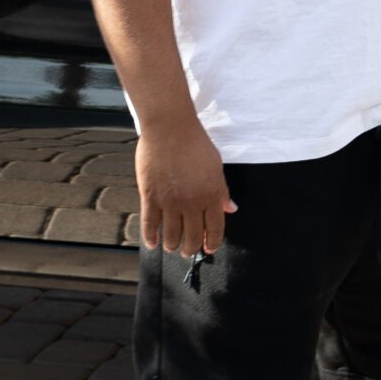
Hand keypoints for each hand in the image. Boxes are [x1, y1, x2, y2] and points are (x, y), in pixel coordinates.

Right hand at [136, 119, 236, 254]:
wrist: (170, 128)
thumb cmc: (195, 143)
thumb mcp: (216, 166)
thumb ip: (222, 190)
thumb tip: (230, 209)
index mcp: (211, 195)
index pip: (215, 229)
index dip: (212, 243)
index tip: (209, 249)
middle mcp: (192, 203)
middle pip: (192, 237)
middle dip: (191, 248)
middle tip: (187, 250)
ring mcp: (170, 202)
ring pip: (171, 235)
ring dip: (172, 246)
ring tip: (171, 246)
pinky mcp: (150, 197)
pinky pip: (150, 225)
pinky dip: (150, 238)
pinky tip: (152, 243)